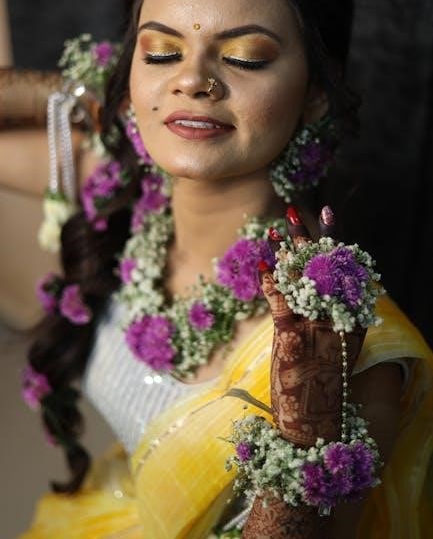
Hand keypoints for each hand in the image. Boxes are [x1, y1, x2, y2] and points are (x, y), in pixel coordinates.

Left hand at [259, 205, 365, 445]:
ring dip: (284, 252)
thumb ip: (330, 315)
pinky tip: (261, 264)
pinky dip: (270, 282)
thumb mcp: (334, 345)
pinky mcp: (293, 338)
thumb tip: (318, 288)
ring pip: (299, 279)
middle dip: (306, 236)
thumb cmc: (322, 384)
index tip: (327, 210)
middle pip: (320, 266)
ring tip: (273, 229)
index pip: (342, 267)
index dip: (333, 236)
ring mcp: (315, 326)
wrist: (316, 421)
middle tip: (294, 209)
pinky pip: (281, 303)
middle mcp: (336, 316)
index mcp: (349, 316)